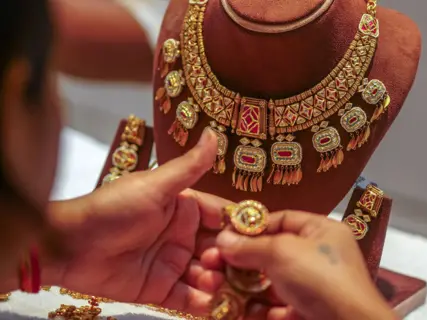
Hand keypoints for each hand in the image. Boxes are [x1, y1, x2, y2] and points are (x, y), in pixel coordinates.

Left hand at [45, 129, 227, 314]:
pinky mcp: (160, 287)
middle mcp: (182, 235)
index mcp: (183, 208)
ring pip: (207, 275)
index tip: (258, 239)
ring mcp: (172, 262)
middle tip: (238, 268)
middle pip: (219, 249)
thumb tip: (214, 134)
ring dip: (219, 282)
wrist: (70, 245)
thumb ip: (189, 166)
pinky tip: (212, 306)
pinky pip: (188, 299)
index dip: (239, 228)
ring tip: (220, 286)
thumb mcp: (155, 186)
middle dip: (231, 259)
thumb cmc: (112, 209)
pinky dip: (202, 304)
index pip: (221, 217)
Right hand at [215, 211, 397, 319]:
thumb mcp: (281, 252)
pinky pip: (277, 307)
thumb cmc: (320, 279)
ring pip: (270, 283)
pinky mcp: (306, 312)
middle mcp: (317, 257)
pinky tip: (243, 312)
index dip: (251, 226)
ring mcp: (313, 288)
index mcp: (321, 231)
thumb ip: (249, 246)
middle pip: (270, 253)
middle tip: (213, 265)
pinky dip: (259, 310)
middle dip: (240, 261)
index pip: (281, 219)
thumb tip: (222, 240)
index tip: (225, 236)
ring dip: (243, 288)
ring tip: (218, 290)